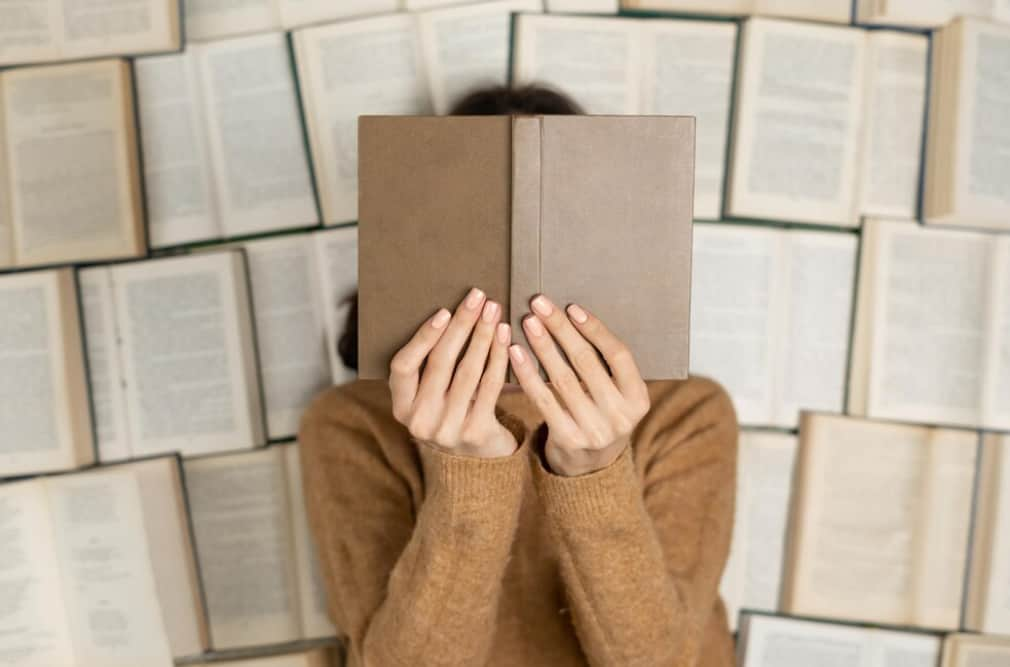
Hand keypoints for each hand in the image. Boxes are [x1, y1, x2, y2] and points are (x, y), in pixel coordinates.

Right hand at [389, 287, 516, 457]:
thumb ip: (430, 369)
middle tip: (477, 298)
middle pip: (440, 363)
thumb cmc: (452, 414)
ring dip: (482, 336)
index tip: (443, 311)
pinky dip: (498, 357)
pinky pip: (490, 386)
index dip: (422, 337)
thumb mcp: (430, 398)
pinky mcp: (477, 432)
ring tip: (494, 311)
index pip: (402, 366)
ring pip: (468, 371)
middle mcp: (420, 420)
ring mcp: (448, 429)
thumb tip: (450, 313)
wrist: (478, 462)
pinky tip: (505, 338)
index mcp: (402, 408)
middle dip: (461, 325)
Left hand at [508, 295, 649, 476]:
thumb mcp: (617, 395)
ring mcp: (594, 430)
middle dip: (560, 329)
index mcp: (639, 399)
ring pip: (562, 378)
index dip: (595, 329)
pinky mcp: (567, 440)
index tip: (572, 307)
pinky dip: (527, 373)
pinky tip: (515, 352)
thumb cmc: (600, 414)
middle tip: (539, 304)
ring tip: (527, 322)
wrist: (590, 467)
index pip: (619, 355)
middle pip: (587, 362)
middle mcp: (621, 416)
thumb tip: (571, 315)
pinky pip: (543, 399)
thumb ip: (605, 365)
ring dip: (542, 346)